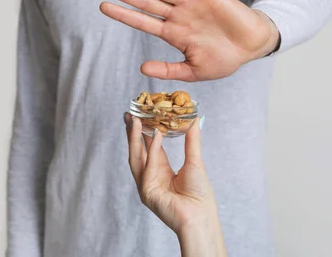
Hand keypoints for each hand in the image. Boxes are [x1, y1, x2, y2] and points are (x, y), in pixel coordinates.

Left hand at [101, 0, 279, 80]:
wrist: (252, 46)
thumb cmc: (224, 60)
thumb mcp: (194, 71)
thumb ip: (169, 69)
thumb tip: (141, 67)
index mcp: (174, 34)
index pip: (143, 22)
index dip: (124, 14)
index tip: (103, 7)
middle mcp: (179, 17)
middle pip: (147, 3)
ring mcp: (192, 5)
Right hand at [124, 115, 216, 233]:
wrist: (201, 217)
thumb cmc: (200, 195)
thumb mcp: (194, 161)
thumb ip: (192, 140)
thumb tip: (194, 119)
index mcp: (161, 171)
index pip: (149, 148)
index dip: (144, 132)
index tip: (140, 115)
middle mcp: (151, 178)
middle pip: (138, 152)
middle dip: (133, 133)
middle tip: (130, 114)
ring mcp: (146, 186)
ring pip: (137, 158)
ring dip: (135, 139)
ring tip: (137, 120)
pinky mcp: (147, 192)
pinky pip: (149, 168)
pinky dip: (152, 151)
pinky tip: (157, 135)